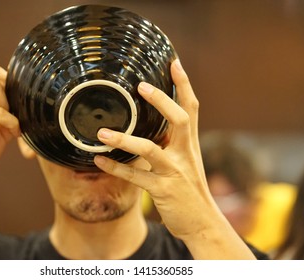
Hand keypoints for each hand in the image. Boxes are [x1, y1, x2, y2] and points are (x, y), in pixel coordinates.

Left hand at [94, 59, 214, 236]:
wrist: (203, 223)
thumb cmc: (189, 190)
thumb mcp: (186, 163)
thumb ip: (172, 144)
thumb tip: (151, 128)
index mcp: (190, 144)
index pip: (191, 108)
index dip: (183, 84)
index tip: (174, 62)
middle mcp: (186, 154)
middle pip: (180, 119)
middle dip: (162, 100)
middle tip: (141, 85)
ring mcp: (175, 172)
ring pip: (150, 149)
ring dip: (125, 139)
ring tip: (102, 133)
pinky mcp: (164, 191)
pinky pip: (136, 177)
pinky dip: (116, 168)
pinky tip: (99, 160)